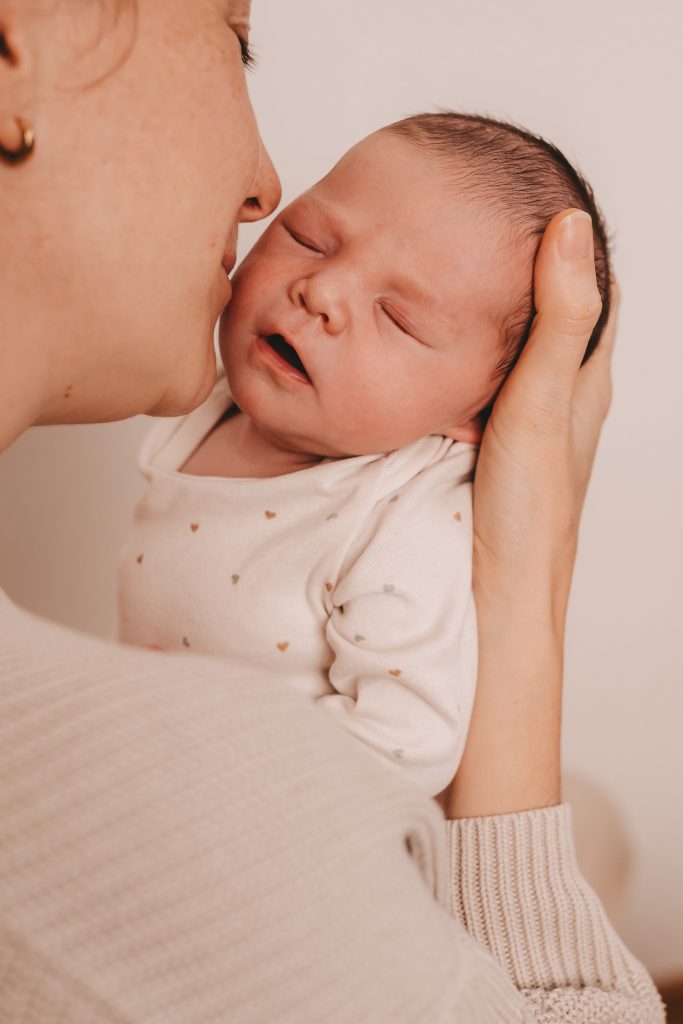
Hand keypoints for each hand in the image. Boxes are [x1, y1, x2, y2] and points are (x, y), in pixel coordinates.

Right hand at [474, 209, 617, 628]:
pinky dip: (466, 354)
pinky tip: (434, 347)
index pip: (595, 294)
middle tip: (485, 227)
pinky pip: (483, 383)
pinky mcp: (492, 443)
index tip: (539, 201)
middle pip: (554, 317)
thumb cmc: (529, 507)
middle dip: (527, 272)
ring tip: (453, 271)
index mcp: (586, 379)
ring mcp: (525, 422)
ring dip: (493, 313)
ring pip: (516, 351)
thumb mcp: (542, 400)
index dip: (573, 246)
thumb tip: (572, 224)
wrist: (501, 587)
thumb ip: (557, 318)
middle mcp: (561, 396)